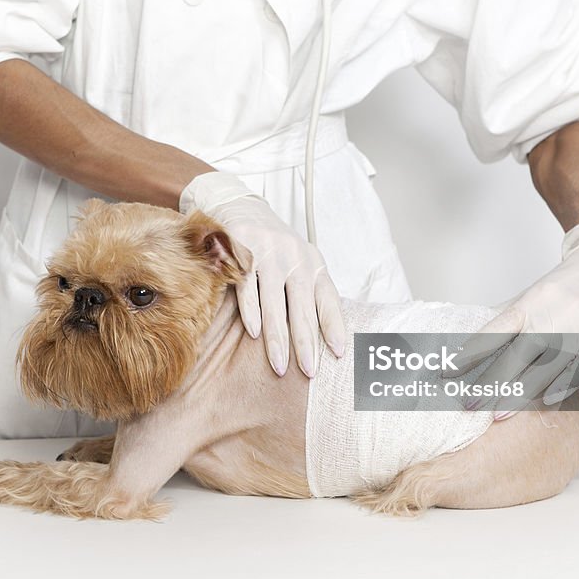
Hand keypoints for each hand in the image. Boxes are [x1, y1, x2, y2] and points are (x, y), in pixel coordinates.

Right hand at [180, 172, 344, 376]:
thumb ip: (307, 294)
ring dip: (277, 337)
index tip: (339, 353)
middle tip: (309, 372)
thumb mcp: (296, 264)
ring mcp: (268, 252)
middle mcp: (295, 256)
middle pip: (303, 306)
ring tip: (279, 365)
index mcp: (313, 264)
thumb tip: (322, 340)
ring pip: (275, 302)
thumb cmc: (271, 247)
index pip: (328, 299)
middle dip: (306, 342)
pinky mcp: (242, 249)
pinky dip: (251, 311)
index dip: (334, 326)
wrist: (239, 206)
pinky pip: (248, 287)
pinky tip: (254, 334)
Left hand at [445, 218, 578, 418]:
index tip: (448, 372)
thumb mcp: (527, 297)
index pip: (494, 332)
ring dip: (521, 396)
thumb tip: (464, 341)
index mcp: (529, 305)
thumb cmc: (560, 289)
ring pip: (546, 370)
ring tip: (498, 415)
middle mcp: (552, 318)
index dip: (470, 354)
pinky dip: (560, 389)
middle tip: (470, 406)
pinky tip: (544, 404)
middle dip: (492, 384)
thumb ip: (502, 320)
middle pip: (518, 357)